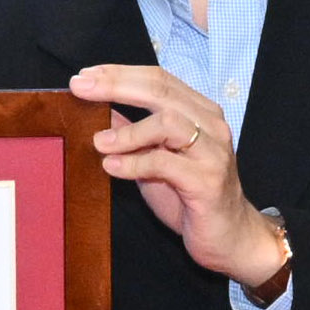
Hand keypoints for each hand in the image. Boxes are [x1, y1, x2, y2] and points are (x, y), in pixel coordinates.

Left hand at [67, 65, 291, 295]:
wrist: (228, 236)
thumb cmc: (189, 197)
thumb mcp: (153, 159)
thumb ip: (132, 134)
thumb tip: (98, 110)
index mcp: (198, 112)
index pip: (158, 79)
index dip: (119, 73)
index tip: (84, 77)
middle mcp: (210, 124)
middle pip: (160, 90)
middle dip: (116, 85)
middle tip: (81, 88)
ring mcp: (212, 152)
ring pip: (167, 122)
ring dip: (127, 131)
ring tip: (98, 142)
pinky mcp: (208, 181)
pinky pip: (166, 163)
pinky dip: (135, 163)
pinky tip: (112, 166)